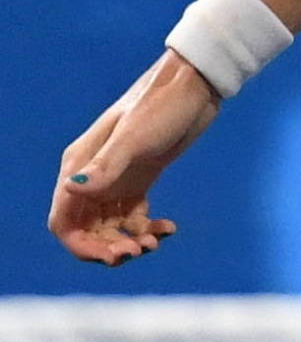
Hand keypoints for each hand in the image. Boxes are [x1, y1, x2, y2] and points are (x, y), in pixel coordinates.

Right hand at [50, 51, 218, 265]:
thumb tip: (72, 188)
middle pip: (87, 229)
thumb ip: (106, 166)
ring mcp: (117, 179)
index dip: (81, 245)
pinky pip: (135, 217)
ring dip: (129, 241)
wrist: (195, 85)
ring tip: (156, 242)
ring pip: (111, 226)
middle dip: (108, 247)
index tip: (110, 256)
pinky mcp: (141, 179)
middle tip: (138, 251)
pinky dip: (148, 228)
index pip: (65, 221)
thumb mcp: (134, 137)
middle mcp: (93, 176)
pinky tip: (170, 228)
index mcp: (80, 166)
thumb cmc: (161, 105)